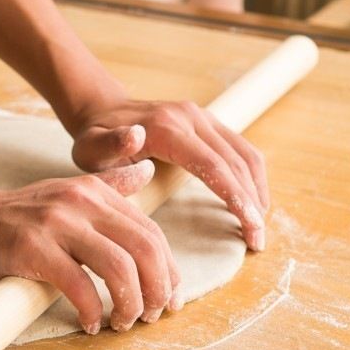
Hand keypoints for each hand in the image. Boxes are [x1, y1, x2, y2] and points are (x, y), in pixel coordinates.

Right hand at [0, 161, 181, 334]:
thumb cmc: (20, 215)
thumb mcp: (70, 191)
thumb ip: (111, 186)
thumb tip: (148, 171)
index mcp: (95, 191)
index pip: (151, 232)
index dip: (169, 270)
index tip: (168, 299)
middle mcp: (81, 202)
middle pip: (144, 248)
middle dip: (156, 289)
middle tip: (150, 316)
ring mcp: (57, 223)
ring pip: (118, 267)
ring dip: (129, 303)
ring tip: (122, 322)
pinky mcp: (33, 248)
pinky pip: (78, 285)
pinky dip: (91, 310)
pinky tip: (90, 322)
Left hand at [71, 98, 268, 251]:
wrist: (101, 110)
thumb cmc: (93, 139)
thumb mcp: (91, 147)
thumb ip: (110, 146)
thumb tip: (134, 137)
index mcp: (166, 128)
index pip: (213, 166)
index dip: (236, 198)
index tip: (250, 228)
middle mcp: (190, 117)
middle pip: (235, 162)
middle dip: (251, 202)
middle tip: (257, 240)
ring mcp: (201, 117)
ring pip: (244, 154)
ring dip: (257, 189)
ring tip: (258, 224)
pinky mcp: (207, 121)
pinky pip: (239, 148)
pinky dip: (251, 175)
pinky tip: (253, 200)